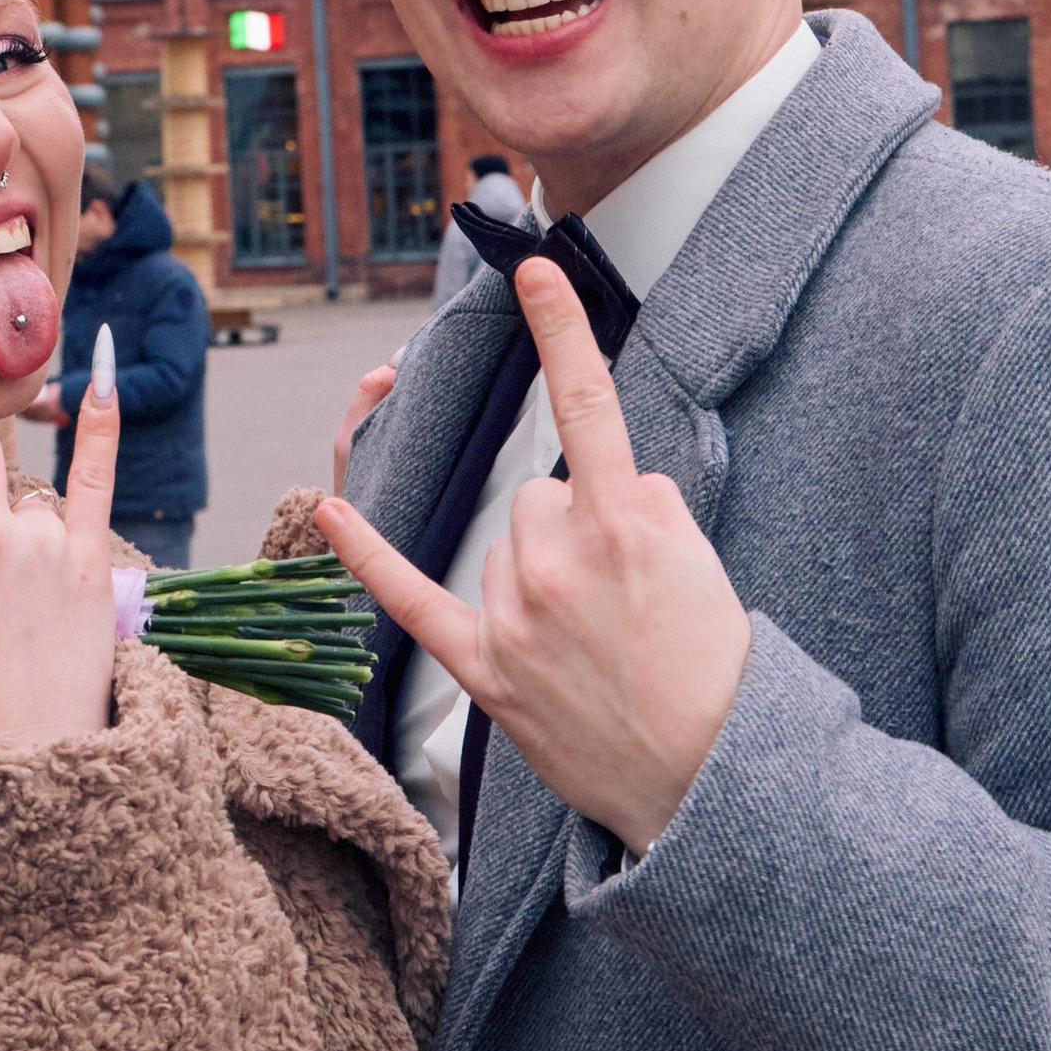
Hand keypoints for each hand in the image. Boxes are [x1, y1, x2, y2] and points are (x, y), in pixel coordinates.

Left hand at [316, 261, 749, 854]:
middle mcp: (558, 561)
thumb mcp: (702, 566)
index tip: (533, 269)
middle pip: (538, 496)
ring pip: (502, 547)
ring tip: (588, 640)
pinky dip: (370, 558)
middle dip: (572, 529)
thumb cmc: (714, 673)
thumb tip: (606, 485)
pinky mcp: (486, 668)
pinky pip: (412, 601)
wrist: (708, 781)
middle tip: (620, 597)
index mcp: (623, 525)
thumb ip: (645, 506)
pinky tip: (336, 515)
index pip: (587, 406)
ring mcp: (515, 615)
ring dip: (534, 574)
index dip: (560, 331)